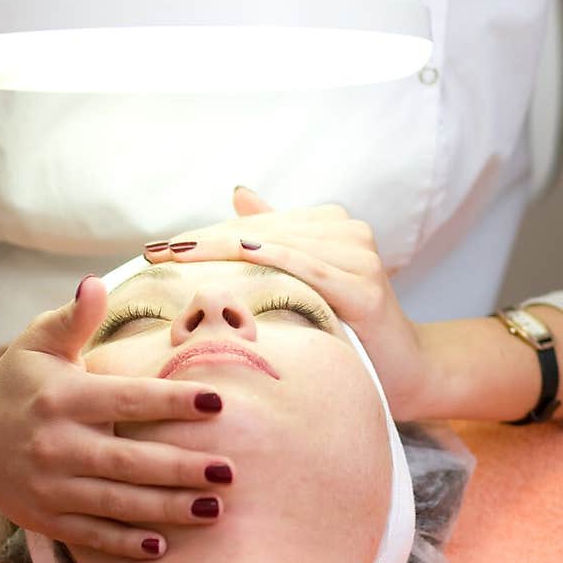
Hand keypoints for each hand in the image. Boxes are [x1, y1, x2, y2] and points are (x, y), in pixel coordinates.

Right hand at [0, 276, 233, 558]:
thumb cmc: (16, 380)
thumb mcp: (39, 342)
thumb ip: (73, 318)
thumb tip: (94, 283)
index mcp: (62, 398)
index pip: (128, 399)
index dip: (173, 401)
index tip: (218, 402)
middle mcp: (56, 445)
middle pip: (129, 461)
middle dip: (181, 468)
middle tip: (229, 470)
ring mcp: (50, 487)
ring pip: (117, 503)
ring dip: (167, 509)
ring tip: (214, 508)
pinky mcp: (45, 518)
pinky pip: (91, 535)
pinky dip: (125, 543)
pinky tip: (162, 544)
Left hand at [144, 187, 431, 419]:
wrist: (406, 371)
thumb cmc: (348, 328)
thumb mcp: (307, 280)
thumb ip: (276, 235)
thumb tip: (239, 191)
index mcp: (329, 224)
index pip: (252, 225)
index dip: (205, 235)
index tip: (159, 247)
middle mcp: (346, 230)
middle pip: (259, 232)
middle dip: (203, 243)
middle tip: (156, 253)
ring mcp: (358, 254)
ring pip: (277, 244)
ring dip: (223, 248)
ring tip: (177, 257)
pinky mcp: (365, 285)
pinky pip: (308, 267)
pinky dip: (272, 258)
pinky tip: (238, 253)